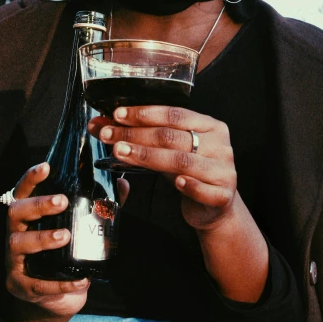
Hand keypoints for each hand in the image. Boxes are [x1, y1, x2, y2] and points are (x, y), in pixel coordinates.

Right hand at [4, 163, 88, 321]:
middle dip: (38, 204)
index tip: (46, 166)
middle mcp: (16, 233)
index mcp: (28, 216)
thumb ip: (99, 205)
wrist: (55, 300)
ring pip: (18, 244)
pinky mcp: (21, 286)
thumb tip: (122, 183)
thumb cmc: (66, 254)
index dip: (31, 177)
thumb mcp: (78, 229)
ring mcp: (14, 261)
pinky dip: (59, 283)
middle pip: (16, 212)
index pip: (23, 191)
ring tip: (65, 236)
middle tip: (63, 201)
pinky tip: (81, 279)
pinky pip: (37, 284)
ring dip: (42, 238)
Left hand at [88, 106, 236, 232]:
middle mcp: (219, 144)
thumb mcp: (165, 151)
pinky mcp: (223, 195)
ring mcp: (224, 170)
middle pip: (172, 136)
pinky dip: (189, 185)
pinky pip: (204, 189)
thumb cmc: (188, 172)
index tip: (117, 115)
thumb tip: (98, 124)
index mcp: (209, 125)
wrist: (214, 208)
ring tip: (121, 153)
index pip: (174, 114)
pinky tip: (176, 183)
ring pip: (182, 161)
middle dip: (136, 135)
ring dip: (148, 156)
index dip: (144, 114)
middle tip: (109, 135)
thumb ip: (138, 136)